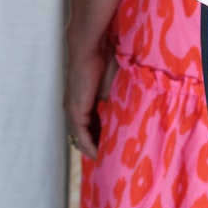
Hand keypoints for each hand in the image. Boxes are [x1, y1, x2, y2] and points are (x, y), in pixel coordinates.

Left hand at [62, 27, 115, 157]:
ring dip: (94, 148)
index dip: (104, 135)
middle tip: (113, 156)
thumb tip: (134, 106)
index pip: (94, 124)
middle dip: (99, 145)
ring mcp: (74, 110)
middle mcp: (75, 108)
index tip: (115, 144)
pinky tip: (100, 154)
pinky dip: (90, 146)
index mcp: (85, 101)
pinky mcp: (75, 111)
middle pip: (87, 134)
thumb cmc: (105, 59)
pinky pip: (82, 135)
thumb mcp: (116, 83)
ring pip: (82, 137)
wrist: (91, 48)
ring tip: (108, 159)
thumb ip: (119, 97)